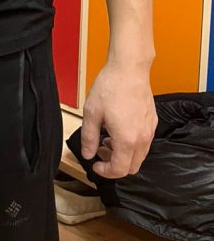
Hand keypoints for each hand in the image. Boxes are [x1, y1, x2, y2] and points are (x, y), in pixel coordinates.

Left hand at [81, 63, 156, 177]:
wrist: (129, 69)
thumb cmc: (111, 87)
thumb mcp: (92, 113)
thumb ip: (89, 137)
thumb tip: (88, 154)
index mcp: (127, 140)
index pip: (120, 170)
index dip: (106, 172)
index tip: (96, 165)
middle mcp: (142, 139)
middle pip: (132, 167)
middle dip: (115, 164)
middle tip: (100, 151)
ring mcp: (149, 130)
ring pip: (139, 155)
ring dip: (123, 154)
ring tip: (107, 139)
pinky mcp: (152, 122)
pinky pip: (144, 142)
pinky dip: (131, 144)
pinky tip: (118, 129)